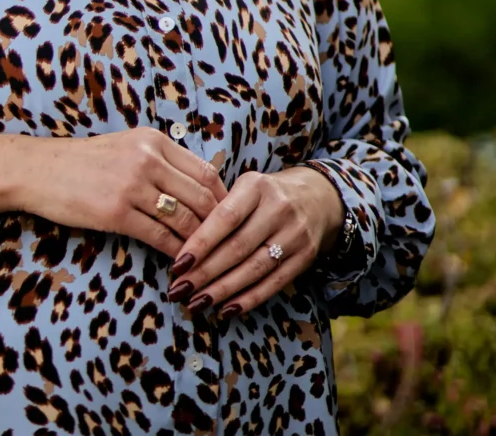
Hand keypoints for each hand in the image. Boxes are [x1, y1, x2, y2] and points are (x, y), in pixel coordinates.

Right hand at [0, 128, 228, 259]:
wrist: (38, 169)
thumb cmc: (83, 162)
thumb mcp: (126, 147)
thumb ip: (160, 160)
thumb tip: (199, 187)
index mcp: (153, 140)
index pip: (205, 170)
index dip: (223, 199)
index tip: (230, 219)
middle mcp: (147, 158)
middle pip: (201, 196)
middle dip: (218, 225)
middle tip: (226, 247)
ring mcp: (131, 184)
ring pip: (183, 219)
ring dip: (199, 243)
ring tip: (207, 261)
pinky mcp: (115, 211)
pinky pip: (158, 236)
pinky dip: (174, 252)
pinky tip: (179, 263)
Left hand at [165, 166, 344, 316]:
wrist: (317, 197)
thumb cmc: (265, 193)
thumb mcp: (244, 186)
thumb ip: (218, 207)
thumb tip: (181, 241)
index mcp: (256, 186)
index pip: (225, 217)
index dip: (200, 243)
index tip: (177, 264)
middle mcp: (278, 209)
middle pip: (238, 247)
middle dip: (205, 273)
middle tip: (179, 290)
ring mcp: (294, 235)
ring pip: (254, 269)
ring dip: (222, 290)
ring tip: (197, 303)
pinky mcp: (306, 257)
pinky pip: (274, 283)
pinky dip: (248, 299)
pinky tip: (226, 309)